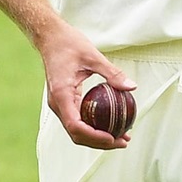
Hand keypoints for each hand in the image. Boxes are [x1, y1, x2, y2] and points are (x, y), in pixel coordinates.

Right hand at [37, 22, 136, 149]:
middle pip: (76, 134)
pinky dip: (93, 126)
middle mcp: (58, 104)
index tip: (113, 138)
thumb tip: (132, 87)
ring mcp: (60, 104)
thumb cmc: (69, 44)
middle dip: (99, 142)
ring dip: (97, 137)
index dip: (94, 136)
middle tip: (124, 141)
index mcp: (62, 95)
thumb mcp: (93, 56)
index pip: (75, 126)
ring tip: (121, 137)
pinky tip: (111, 123)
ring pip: (77, 130)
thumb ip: (112, 73)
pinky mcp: (64, 102)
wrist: (50, 39)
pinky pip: (78, 119)